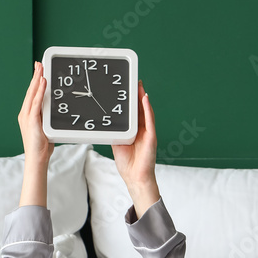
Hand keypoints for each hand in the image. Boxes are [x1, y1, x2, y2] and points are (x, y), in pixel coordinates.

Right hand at [18, 61, 53, 206]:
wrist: (37, 159)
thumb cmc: (42, 147)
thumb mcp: (47, 128)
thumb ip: (48, 117)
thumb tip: (55, 110)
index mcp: (28, 114)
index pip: (32, 94)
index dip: (35, 81)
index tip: (39, 70)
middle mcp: (25, 113)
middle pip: (30, 90)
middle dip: (35, 76)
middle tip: (39, 63)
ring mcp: (27, 116)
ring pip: (32, 94)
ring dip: (37, 80)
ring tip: (41, 69)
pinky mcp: (31, 120)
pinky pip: (36, 102)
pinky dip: (39, 91)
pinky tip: (42, 83)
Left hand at [112, 79, 159, 216]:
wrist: (135, 177)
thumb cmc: (127, 163)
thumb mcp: (117, 143)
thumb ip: (114, 132)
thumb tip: (105, 122)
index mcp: (134, 130)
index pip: (133, 112)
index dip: (131, 100)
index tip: (127, 88)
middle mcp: (142, 129)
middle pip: (140, 108)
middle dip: (137, 94)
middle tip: (134, 80)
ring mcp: (148, 132)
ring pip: (145, 111)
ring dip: (142, 98)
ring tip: (138, 85)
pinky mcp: (151, 136)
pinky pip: (150, 120)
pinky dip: (148, 109)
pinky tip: (145, 99)